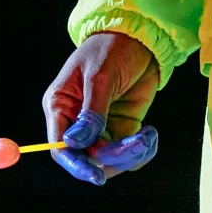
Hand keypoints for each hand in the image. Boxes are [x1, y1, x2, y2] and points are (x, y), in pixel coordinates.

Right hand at [42, 30, 159, 186]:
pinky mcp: (123, 127)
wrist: (140, 37)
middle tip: (137, 142)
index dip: (76, 165)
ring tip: (148, 135)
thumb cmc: (111, 48)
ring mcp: (101, 126)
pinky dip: (141, 151)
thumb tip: (74, 143)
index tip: (96, 176)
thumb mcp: (100, 77)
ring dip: (130, 155)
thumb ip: (91, 112)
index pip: (61, 147)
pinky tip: (150, 133)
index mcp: (61, 106)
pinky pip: (128, 154)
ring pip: (110, 160)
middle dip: (113, 157)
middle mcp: (77, 121)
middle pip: (88, 158)